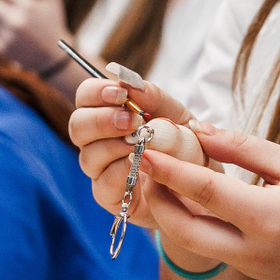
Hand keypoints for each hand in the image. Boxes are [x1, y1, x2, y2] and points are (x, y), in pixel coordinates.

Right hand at [70, 73, 208, 236]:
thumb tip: (129, 83)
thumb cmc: (185, 145)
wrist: (201, 183)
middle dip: (102, 119)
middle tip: (133, 120)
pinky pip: (103, 183)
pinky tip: (140, 163)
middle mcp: (98, 142)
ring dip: (114, 145)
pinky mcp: (109, 196)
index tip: (121, 93)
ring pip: (87, 155)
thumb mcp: (176, 114)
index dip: (95, 92)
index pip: (85, 98)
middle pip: (77, 126)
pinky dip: (121, 171)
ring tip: (140, 142)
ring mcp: (101, 170)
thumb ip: (153, 97)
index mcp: (108, 114)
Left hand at [140, 123, 279, 279]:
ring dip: (172, 212)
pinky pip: (213, 246)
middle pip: (183, 229)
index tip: (144, 148)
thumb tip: (199, 131)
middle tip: (144, 166)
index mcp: (267, 220)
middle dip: (156, 199)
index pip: (203, 191)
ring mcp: (251, 267)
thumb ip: (244, 148)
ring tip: (161, 176)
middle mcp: (253, 252)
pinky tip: (192, 196)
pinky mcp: (253, 272)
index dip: (169, 169)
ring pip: (194, 242)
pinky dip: (196, 222)